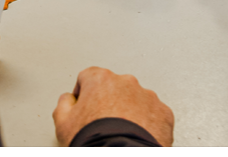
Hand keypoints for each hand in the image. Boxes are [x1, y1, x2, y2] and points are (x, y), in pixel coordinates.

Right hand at [53, 66, 173, 146]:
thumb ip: (64, 103)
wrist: (122, 156)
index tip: (83, 108)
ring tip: (121, 133)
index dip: (83, 94)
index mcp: (100, 79)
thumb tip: (68, 100)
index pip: (88, 77)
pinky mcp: (164, 114)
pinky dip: (147, 123)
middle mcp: (126, 83)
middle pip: (113, 88)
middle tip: (103, 124)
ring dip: (129, 112)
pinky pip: (153, 115)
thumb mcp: (63, 123)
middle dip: (108, 102)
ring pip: (136, 100)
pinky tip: (136, 137)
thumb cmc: (95, 142)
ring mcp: (148, 97)